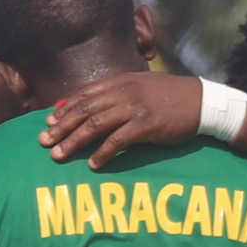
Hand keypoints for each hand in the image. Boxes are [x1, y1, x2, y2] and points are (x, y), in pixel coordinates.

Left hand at [40, 74, 200, 168]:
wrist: (202, 102)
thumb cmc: (172, 96)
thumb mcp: (142, 85)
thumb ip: (118, 92)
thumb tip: (94, 104)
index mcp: (121, 82)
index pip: (84, 94)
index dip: (64, 109)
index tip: (49, 122)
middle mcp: (124, 92)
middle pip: (84, 110)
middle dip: (61, 126)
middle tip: (44, 142)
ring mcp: (134, 108)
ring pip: (95, 125)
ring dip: (74, 141)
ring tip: (58, 156)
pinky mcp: (146, 125)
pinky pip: (117, 141)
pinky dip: (103, 154)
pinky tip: (93, 165)